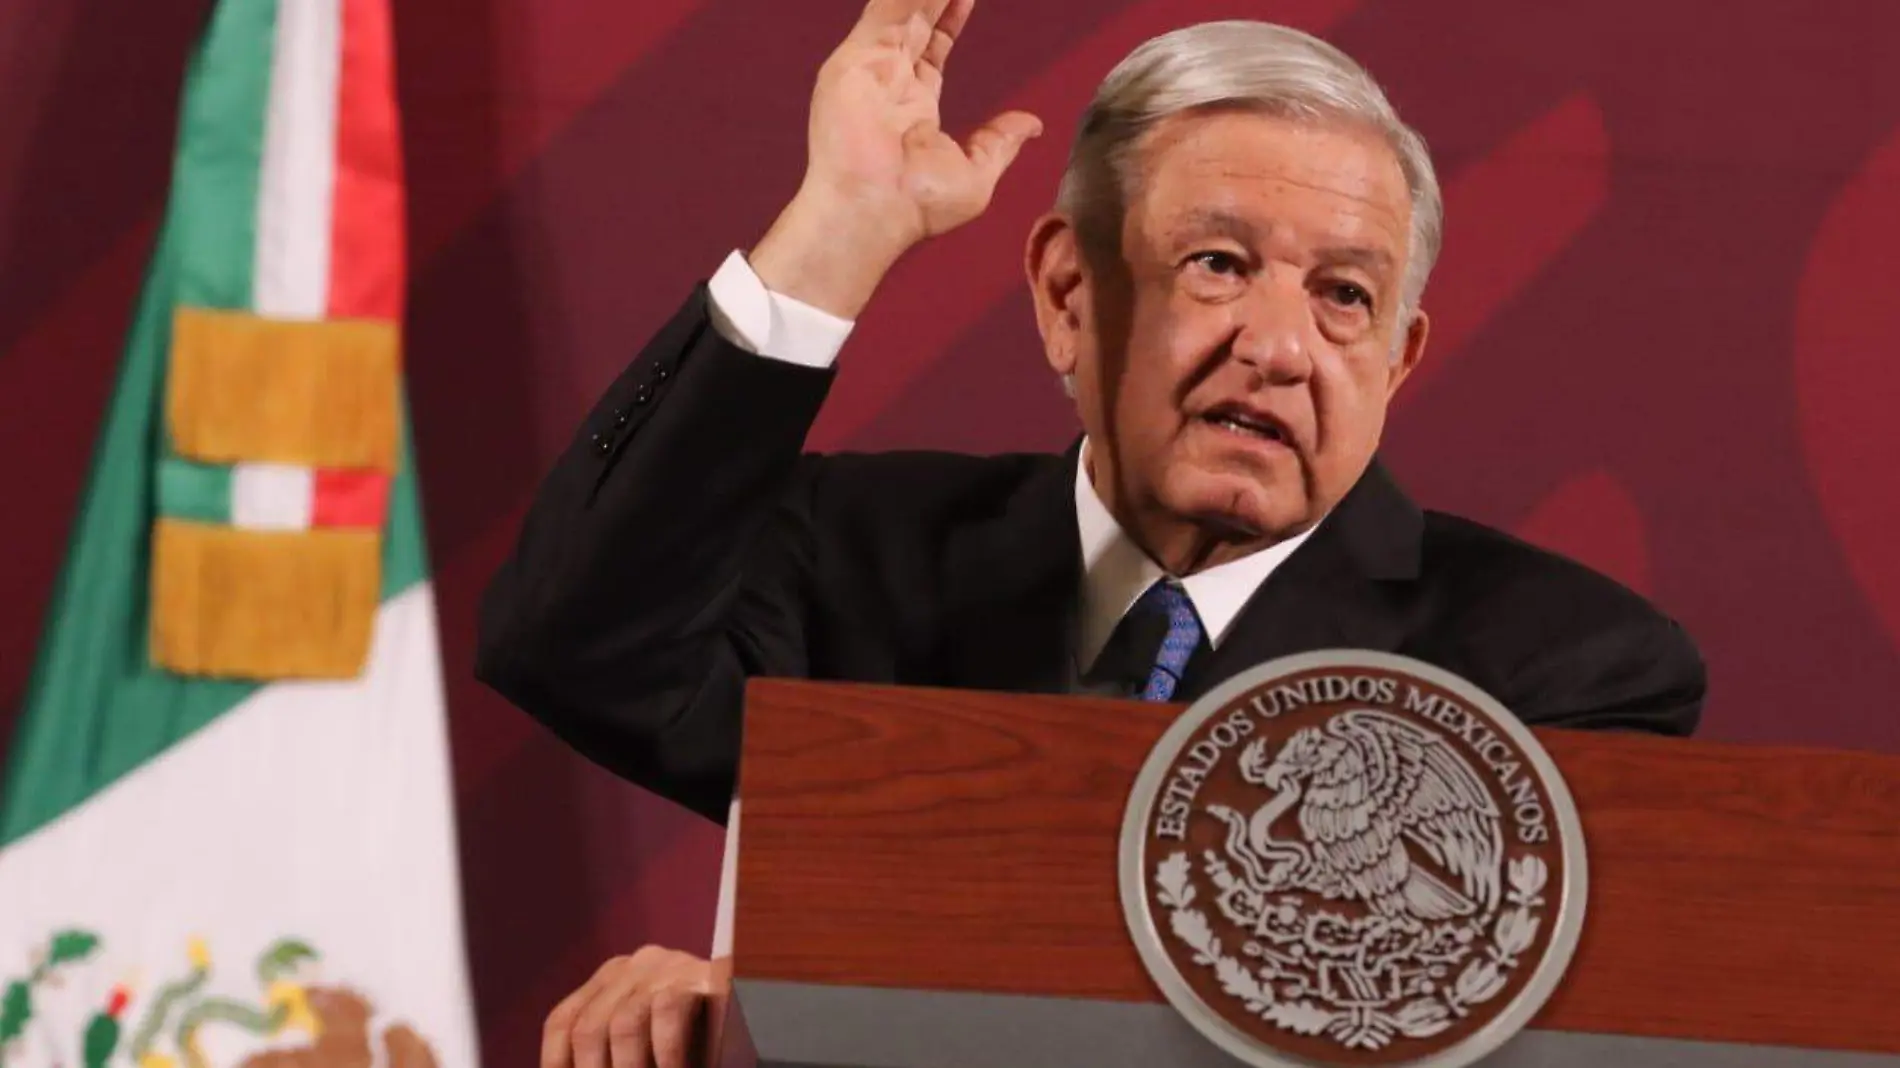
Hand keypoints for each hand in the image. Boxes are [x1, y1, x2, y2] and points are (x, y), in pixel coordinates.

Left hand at [542, 947, 726, 1067]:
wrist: (762, 1018)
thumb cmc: (699, 1044)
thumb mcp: (645, 1050)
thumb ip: (614, 1059)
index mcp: (613, 979)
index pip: (563, 1021)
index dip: (556, 1064)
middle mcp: (635, 965)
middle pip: (588, 1027)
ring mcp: (668, 965)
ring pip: (623, 1024)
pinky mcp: (699, 973)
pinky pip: (668, 1012)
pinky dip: (667, 1056)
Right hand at [751, 0, 1042, 317]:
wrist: (877, 211)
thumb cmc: (918, 205)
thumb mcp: (976, 173)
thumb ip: (1000, 142)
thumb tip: (1031, 125)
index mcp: (914, 105)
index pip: (934, 45)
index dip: (952, 15)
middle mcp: (889, 81)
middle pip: (917, 18)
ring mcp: (870, 68)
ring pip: (900, 8)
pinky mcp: (854, 60)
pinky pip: (884, 11)